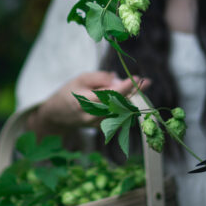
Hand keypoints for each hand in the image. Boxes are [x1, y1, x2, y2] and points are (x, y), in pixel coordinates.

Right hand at [31, 71, 150, 134]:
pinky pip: (118, 116)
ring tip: (142, 86)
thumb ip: (99, 78)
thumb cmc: (69, 92)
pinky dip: (126, 106)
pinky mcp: (102, 127)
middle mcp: (94, 116)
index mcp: (86, 101)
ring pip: (121, 111)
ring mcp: (98, 124)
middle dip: (134, 92)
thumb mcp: (81, 78)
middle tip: (147, 82)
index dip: (125, 87)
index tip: (138, 79)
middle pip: (119, 104)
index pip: (110, 95)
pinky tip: (131, 96)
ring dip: (132, 99)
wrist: (58, 115)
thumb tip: (117, 79)